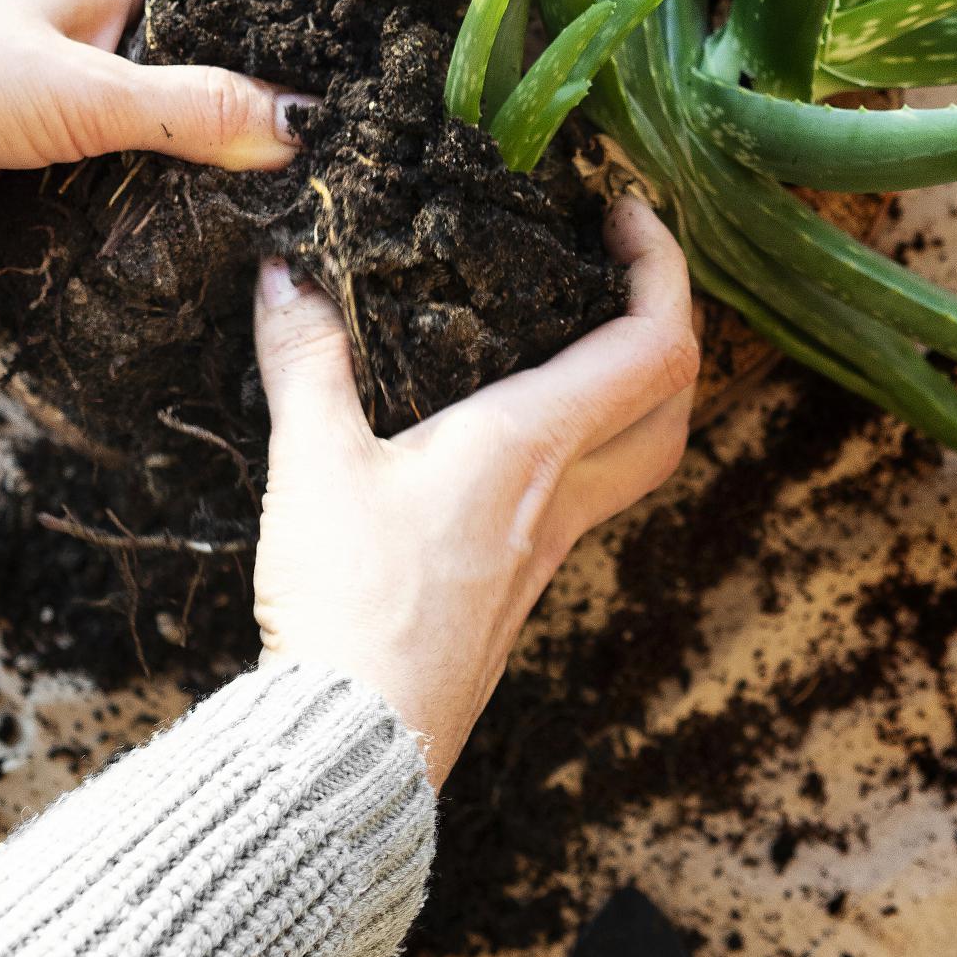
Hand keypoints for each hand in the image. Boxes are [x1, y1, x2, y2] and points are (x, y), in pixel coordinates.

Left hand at [0, 0, 311, 240]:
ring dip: (195, 151)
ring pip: (149, 116)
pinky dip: (135, 212)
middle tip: (324, 102)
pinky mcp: (20, 163)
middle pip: (188, 28)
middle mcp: (83, 27)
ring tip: (275, 191)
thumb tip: (304, 125)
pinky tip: (182, 247)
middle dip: (250, 61)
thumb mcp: (86, 89)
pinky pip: (99, 185)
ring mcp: (51, 95)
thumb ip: (194, 110)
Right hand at [251, 195, 697, 787]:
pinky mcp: (522, 582)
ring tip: (585, 333)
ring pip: (643, 449)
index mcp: (531, 443)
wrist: (354, 745)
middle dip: (671, 318)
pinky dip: (588, 438)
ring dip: (640, 382)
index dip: (664, 263)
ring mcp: (551, 544)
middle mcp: (562, 490)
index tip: (626, 210)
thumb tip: (281, 273)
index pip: (654, 340)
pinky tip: (525, 431)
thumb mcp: (312, 462)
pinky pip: (590, 491)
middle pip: (675, 396)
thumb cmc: (348, 604)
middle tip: (621, 268)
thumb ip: (304, 357)